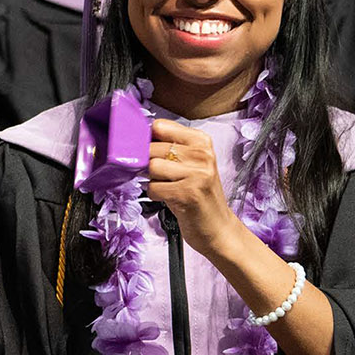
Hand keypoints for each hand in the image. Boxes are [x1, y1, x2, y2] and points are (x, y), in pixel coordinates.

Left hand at [147, 119, 242, 259]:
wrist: (218, 228)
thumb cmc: (197, 194)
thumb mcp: (189, 163)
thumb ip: (168, 146)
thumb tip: (135, 136)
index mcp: (201, 141)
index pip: (159, 126)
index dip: (148, 140)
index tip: (151, 151)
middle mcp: (202, 155)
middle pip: (151, 147)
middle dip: (148, 163)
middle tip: (162, 176)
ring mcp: (197, 174)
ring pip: (151, 166)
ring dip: (153, 180)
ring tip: (168, 187)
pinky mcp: (189, 194)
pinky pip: (153, 188)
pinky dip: (155, 195)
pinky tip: (170, 198)